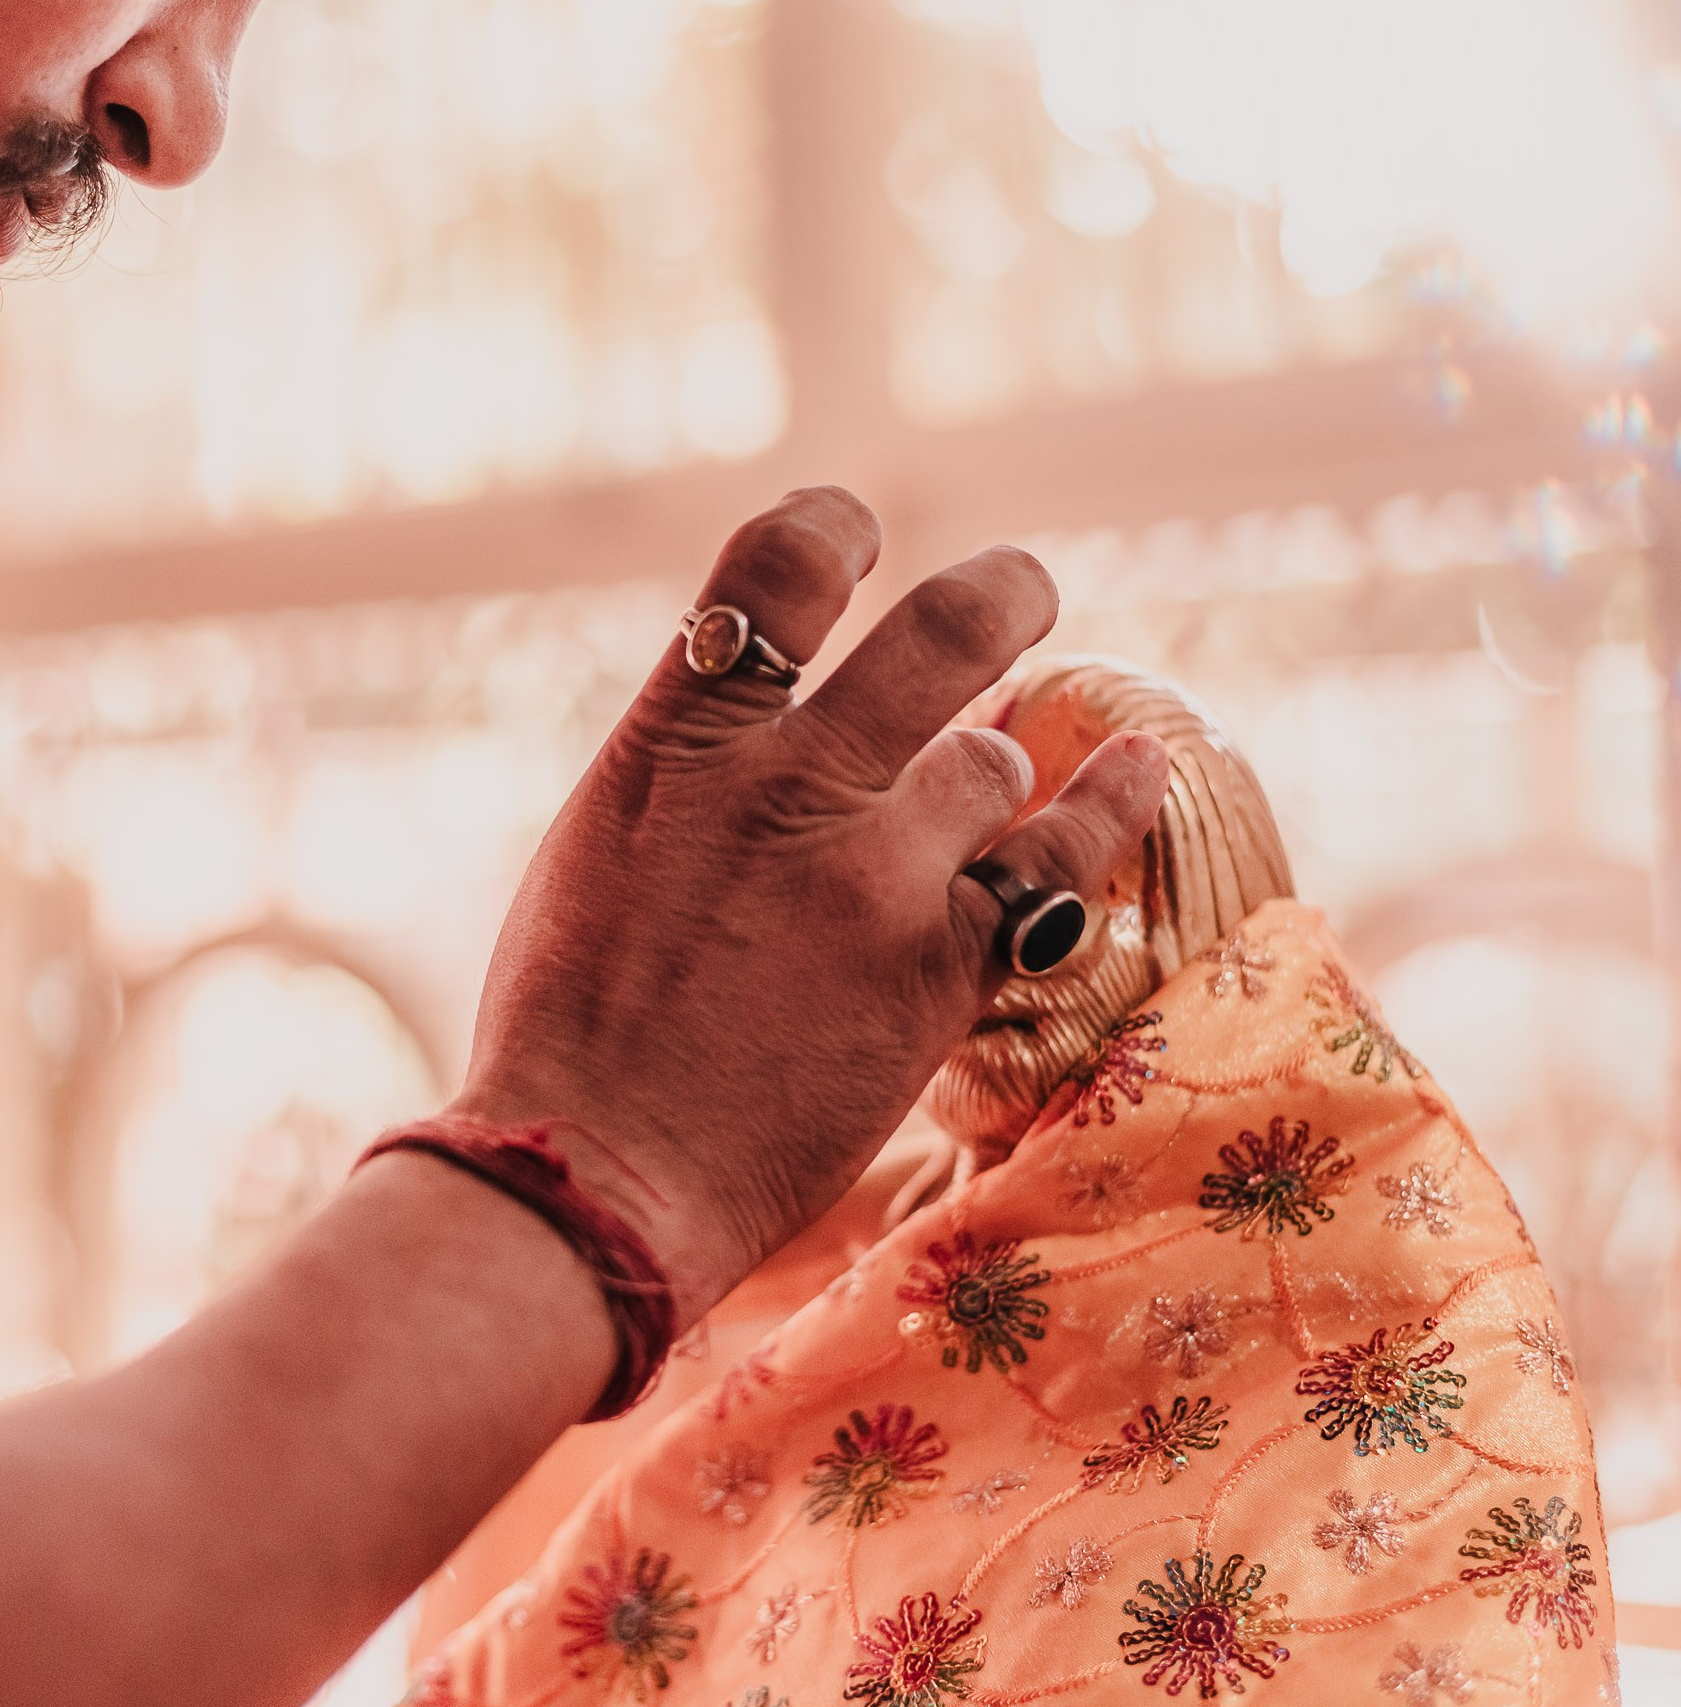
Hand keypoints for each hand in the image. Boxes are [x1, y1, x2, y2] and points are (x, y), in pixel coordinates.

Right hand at [459, 486, 1169, 1326]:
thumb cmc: (564, 1037)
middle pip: (940, 630)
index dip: (833, 525)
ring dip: (994, 776)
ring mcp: (871, 874)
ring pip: (995, 761)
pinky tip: (1142, 772)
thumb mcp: (599, 852)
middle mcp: (782, 784)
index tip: (861, 529)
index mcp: (673, 743)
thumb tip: (769, 735)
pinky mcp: (937, 971)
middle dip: (998, 593)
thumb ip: (693, 777)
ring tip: (1003, 783)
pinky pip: (1059, 866)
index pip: (776, 566)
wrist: (591, 1181)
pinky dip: (1107, 808)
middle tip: (1022, 585)